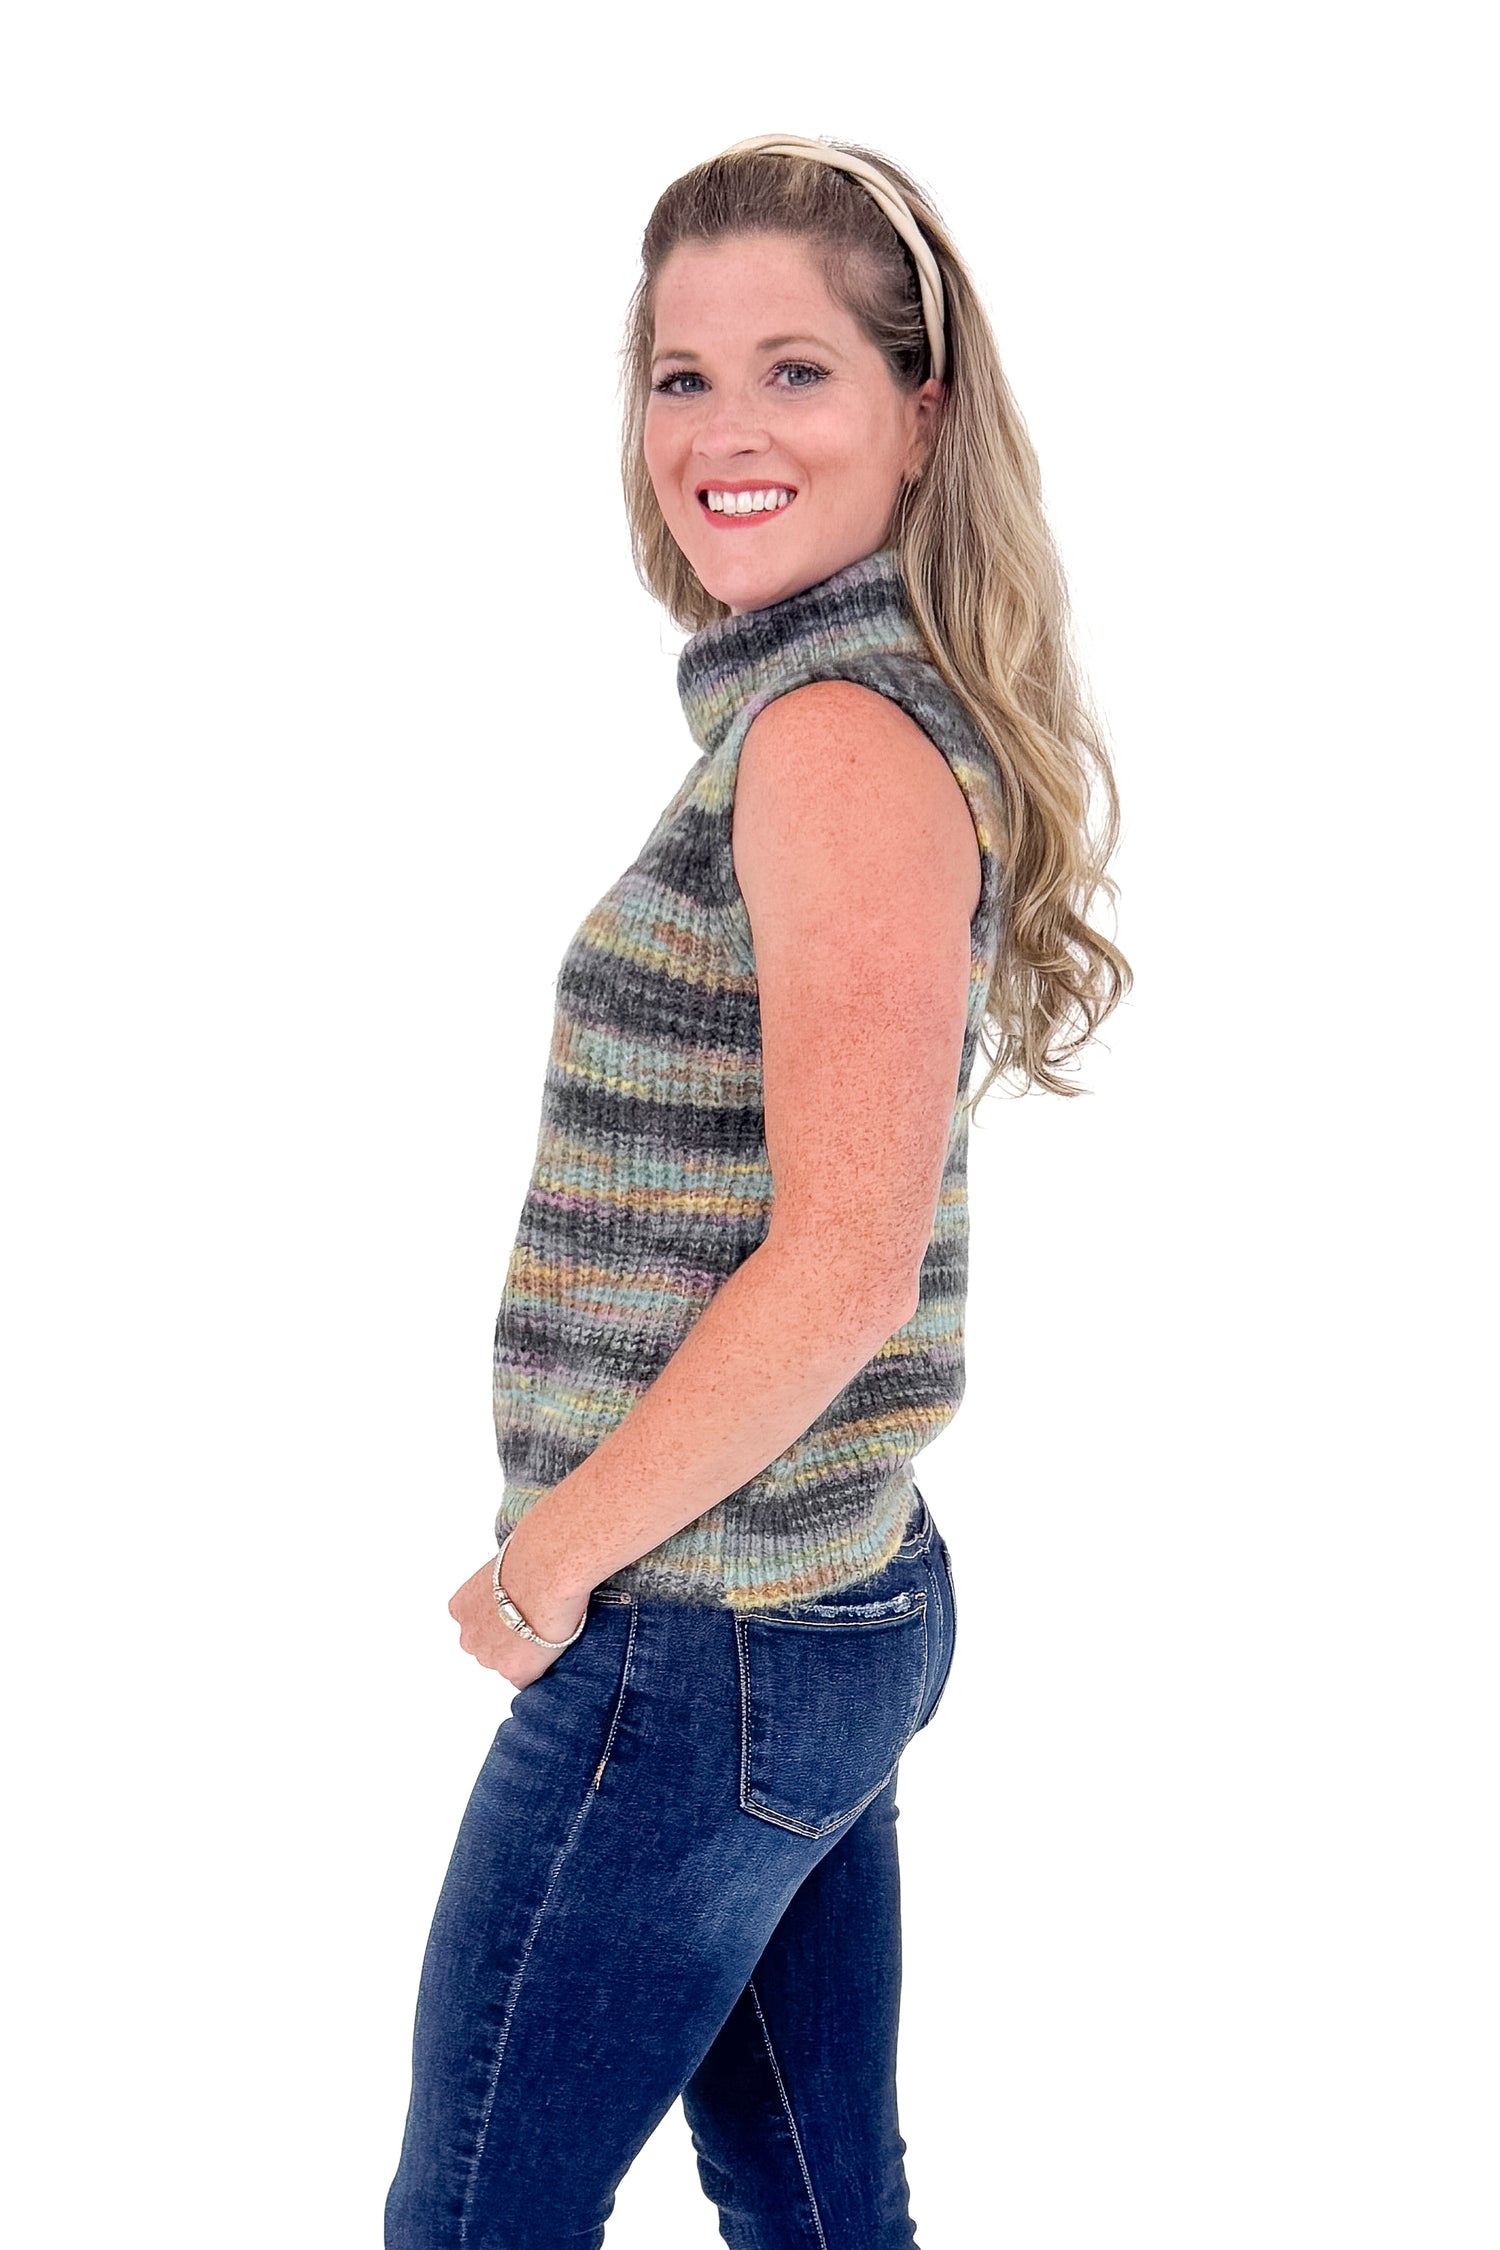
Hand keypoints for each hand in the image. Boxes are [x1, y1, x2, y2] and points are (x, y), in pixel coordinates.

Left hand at [448, 1517, 590, 1688]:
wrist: (547, 1572)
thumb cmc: (529, 1559)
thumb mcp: (500, 1566)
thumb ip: (499, 1585)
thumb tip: (515, 1581)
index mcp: (461, 1609)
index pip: (478, 1623)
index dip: (502, 1617)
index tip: (519, 1608)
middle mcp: (470, 1637)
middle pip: (489, 1646)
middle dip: (509, 1638)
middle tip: (535, 1619)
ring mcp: (491, 1659)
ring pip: (509, 1663)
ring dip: (525, 1653)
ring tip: (549, 1629)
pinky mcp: (516, 1673)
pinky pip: (530, 1678)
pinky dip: (541, 1667)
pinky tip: (554, 1644)